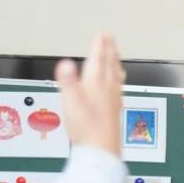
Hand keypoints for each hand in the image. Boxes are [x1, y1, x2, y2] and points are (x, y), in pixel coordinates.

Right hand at [56, 33, 124, 155]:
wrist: (101, 149)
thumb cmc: (87, 127)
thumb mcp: (71, 101)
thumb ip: (68, 81)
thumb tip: (65, 64)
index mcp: (96, 83)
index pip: (98, 59)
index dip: (99, 46)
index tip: (102, 34)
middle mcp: (108, 89)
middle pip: (110, 64)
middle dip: (109, 50)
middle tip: (110, 38)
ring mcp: (113, 99)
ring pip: (116, 75)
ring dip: (115, 62)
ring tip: (116, 55)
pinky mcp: (115, 110)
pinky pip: (118, 88)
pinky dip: (117, 79)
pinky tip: (118, 84)